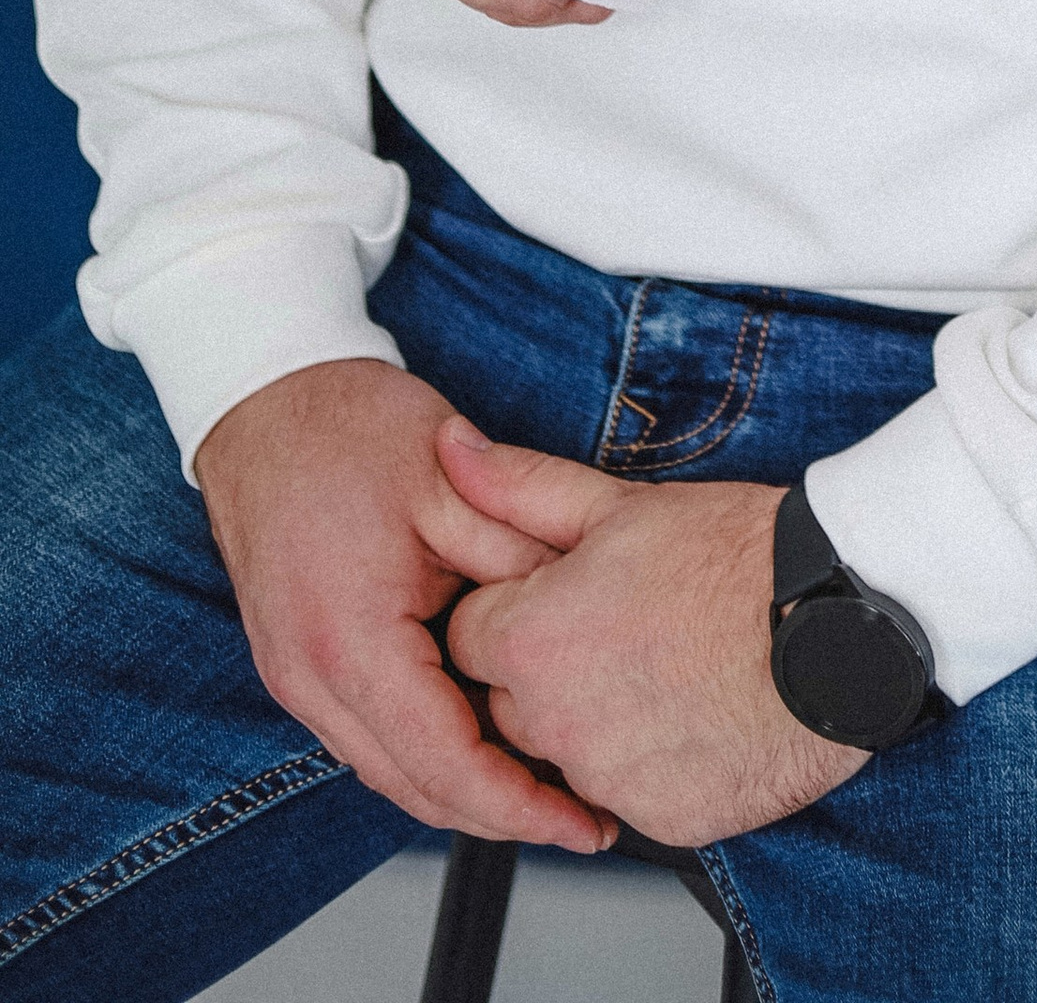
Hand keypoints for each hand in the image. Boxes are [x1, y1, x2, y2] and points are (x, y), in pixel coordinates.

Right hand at [197, 359, 614, 850]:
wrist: (266, 401)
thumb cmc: (351, 430)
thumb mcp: (458, 482)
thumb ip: (522, 553)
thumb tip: (582, 620)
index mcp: (350, 640)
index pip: (443, 762)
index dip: (518, 806)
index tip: (580, 823)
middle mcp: (310, 678)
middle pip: (414, 786)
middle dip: (499, 816)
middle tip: (580, 818)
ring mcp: (297, 677)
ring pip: (389, 771)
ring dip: (463, 790)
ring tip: (546, 789)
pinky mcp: (299, 664)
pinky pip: (369, 735)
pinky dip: (427, 752)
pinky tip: (483, 737)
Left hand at [439, 423, 866, 846]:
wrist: (839, 620)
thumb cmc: (738, 557)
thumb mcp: (621, 504)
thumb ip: (521, 486)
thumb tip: (454, 452)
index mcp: (532, 641)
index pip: (470, 639)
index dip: (514, 610)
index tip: (563, 599)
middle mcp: (555, 723)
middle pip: (510, 706)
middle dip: (546, 674)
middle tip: (620, 633)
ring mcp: (607, 780)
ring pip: (568, 757)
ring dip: (595, 723)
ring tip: (666, 671)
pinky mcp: (660, 821)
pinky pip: (629, 798)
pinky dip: (652, 765)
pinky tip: (697, 715)